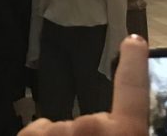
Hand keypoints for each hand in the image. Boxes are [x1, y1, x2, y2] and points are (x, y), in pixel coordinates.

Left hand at [21, 35, 147, 135]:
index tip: (134, 40)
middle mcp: (91, 126)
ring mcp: (58, 130)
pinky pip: (40, 132)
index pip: (133, 89)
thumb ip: (124, 130)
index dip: (134, 63)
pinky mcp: (32, 134)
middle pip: (90, 121)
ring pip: (64, 129)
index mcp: (125, 133)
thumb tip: (125, 124)